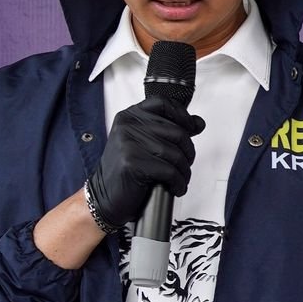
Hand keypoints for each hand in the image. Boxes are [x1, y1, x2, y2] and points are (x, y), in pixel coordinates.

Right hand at [86, 95, 204, 230]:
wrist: (104, 197)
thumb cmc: (125, 172)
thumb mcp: (143, 144)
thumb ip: (168, 130)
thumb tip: (198, 123)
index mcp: (129, 116)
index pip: (163, 104)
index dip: (183, 115)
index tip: (192, 128)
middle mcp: (127, 126)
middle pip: (176, 131)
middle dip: (188, 152)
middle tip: (184, 165)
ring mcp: (129, 143)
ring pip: (175, 153)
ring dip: (184, 171)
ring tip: (179, 179)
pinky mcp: (133, 162)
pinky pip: (169, 171)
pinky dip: (178, 183)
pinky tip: (175, 188)